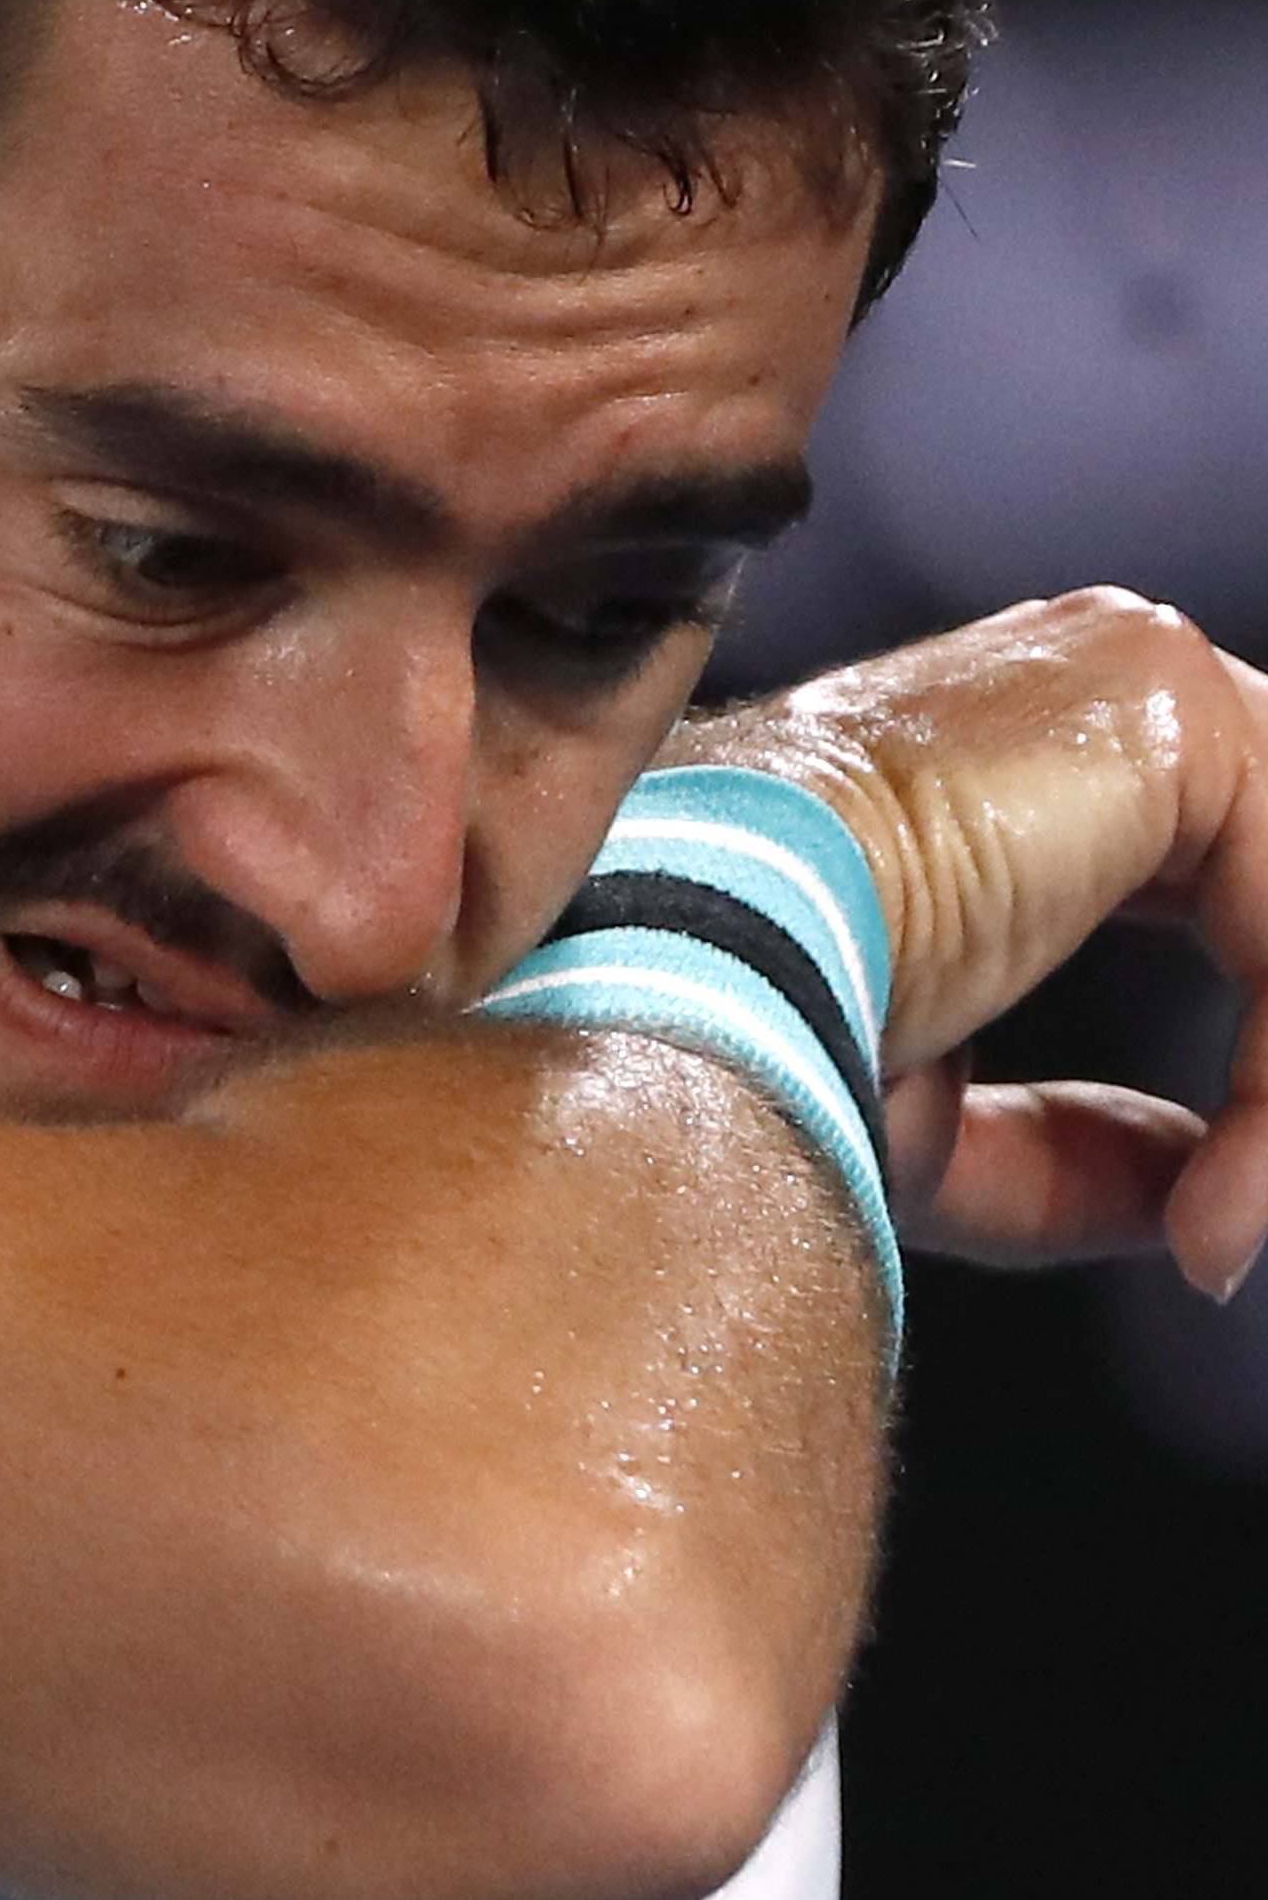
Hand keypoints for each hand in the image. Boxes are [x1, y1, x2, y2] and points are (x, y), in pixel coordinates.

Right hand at [693, 592, 1267, 1300]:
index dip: (1233, 1078)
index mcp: (988, 760)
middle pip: (1260, 883)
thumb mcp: (929, 1122)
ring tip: (1228, 1220)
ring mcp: (1113, 672)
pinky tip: (1233, 1170)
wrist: (689, 970)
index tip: (1204, 1227)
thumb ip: (1069, 1146)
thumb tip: (1187, 1204)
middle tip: (1242, 1211)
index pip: (1194, 895)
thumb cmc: (737, 1032)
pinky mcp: (1166, 695)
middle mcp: (1061, 690)